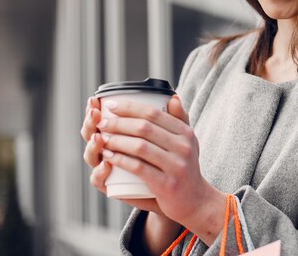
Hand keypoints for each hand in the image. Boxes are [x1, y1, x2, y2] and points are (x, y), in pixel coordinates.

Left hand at [97, 95, 223, 233]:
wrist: (195, 200)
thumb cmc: (185, 168)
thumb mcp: (188, 142)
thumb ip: (180, 120)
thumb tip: (172, 97)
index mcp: (186, 133)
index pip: (154, 113)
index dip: (129, 107)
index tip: (110, 105)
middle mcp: (184, 147)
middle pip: (144, 128)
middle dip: (118, 123)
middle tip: (102, 123)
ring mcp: (176, 166)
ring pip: (139, 147)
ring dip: (116, 140)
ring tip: (102, 139)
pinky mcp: (167, 184)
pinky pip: (138, 168)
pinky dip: (120, 160)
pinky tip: (108, 156)